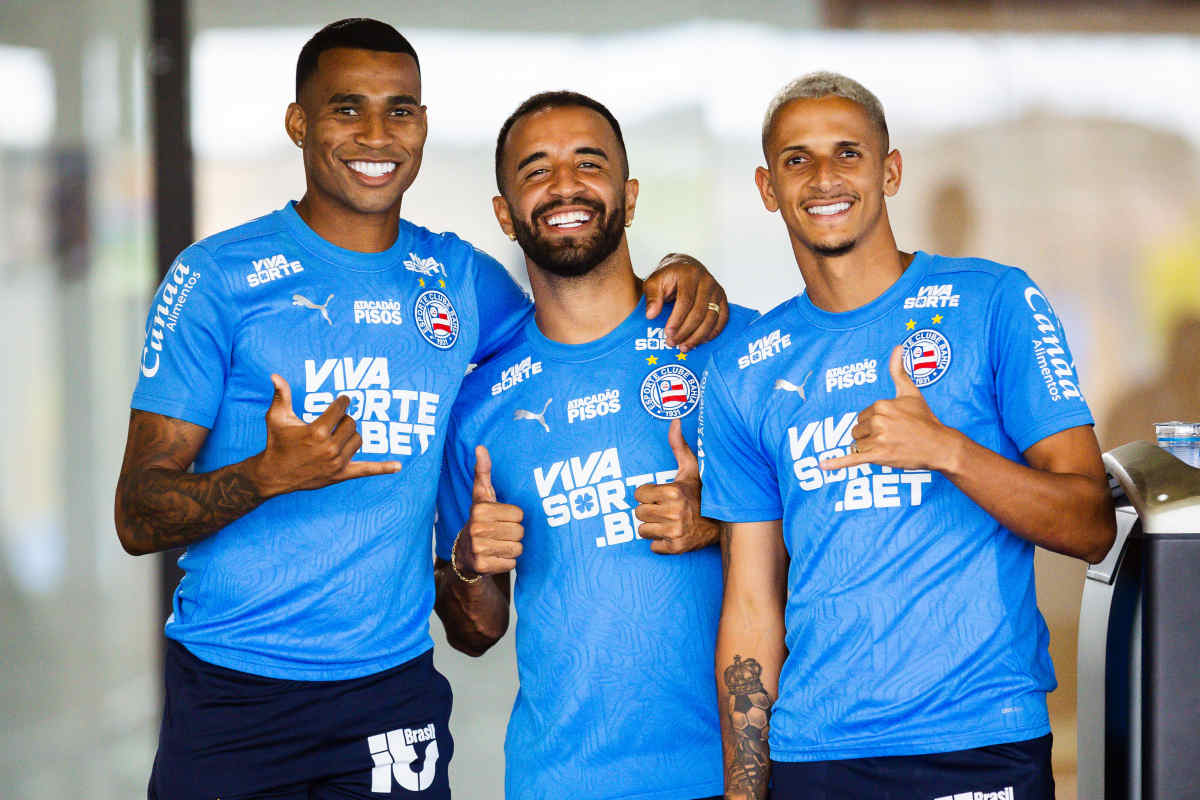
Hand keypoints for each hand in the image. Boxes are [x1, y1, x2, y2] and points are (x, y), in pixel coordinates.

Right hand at [255, 374, 399, 495]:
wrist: (274, 475)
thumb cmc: (276, 443)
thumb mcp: (276, 418)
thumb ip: (281, 396)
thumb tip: (275, 375)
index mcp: (316, 432)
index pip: (341, 409)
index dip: (342, 402)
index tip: (343, 400)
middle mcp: (329, 448)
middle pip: (352, 424)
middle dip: (345, 419)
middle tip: (335, 421)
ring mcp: (337, 463)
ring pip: (358, 440)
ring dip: (352, 435)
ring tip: (338, 435)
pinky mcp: (341, 474)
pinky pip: (366, 470)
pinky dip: (382, 468)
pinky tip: (398, 466)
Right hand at [455, 445, 524, 575]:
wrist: (464, 554)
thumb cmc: (481, 520)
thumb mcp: (482, 496)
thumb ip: (484, 472)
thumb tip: (480, 447)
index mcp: (480, 509)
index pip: (519, 514)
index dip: (514, 517)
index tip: (501, 518)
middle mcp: (476, 529)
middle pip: (520, 532)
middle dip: (515, 534)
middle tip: (500, 533)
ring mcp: (478, 549)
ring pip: (518, 549)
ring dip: (512, 548)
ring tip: (498, 544)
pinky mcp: (482, 566)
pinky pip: (512, 564)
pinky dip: (507, 562)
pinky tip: (495, 557)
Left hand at [634, 419, 718, 553]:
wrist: (724, 521)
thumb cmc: (703, 492)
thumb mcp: (691, 468)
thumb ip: (678, 445)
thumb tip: (674, 420)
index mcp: (673, 492)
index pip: (639, 494)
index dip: (648, 494)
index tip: (660, 495)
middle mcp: (673, 512)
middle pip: (639, 513)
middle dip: (649, 510)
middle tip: (664, 508)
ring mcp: (675, 532)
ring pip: (643, 531)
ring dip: (653, 527)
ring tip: (668, 521)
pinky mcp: (677, 548)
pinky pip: (654, 547)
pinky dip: (661, 543)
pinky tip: (673, 534)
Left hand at [643, 253, 728, 351]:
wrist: (685, 267)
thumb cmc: (668, 277)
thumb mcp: (654, 281)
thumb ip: (652, 297)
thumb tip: (651, 315)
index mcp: (689, 274)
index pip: (686, 301)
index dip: (677, 319)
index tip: (668, 333)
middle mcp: (706, 281)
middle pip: (699, 312)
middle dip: (686, 331)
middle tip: (672, 343)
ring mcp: (717, 290)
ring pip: (711, 318)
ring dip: (698, 336)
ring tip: (684, 347)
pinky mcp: (722, 299)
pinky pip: (722, 319)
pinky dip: (712, 332)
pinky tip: (700, 341)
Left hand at [819, 346, 959, 472]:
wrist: (940, 446)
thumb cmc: (925, 419)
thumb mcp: (911, 392)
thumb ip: (899, 371)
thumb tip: (897, 347)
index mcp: (881, 405)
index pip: (862, 416)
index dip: (875, 423)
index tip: (892, 425)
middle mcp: (877, 420)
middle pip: (857, 431)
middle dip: (870, 436)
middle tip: (892, 437)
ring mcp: (878, 439)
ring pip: (858, 445)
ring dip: (869, 448)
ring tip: (890, 447)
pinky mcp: (878, 456)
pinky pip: (852, 459)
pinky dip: (837, 463)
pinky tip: (822, 465)